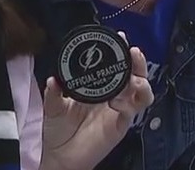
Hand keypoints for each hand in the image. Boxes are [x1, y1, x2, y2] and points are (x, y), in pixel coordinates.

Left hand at [40, 37, 153, 169]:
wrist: (59, 156)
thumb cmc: (58, 129)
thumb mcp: (53, 107)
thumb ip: (53, 93)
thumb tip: (53, 80)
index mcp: (98, 85)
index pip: (114, 64)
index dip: (120, 50)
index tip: (120, 37)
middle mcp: (112, 94)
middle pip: (135, 73)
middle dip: (137, 61)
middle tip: (132, 52)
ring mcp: (119, 109)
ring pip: (142, 91)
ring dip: (140, 80)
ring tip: (132, 78)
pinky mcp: (121, 125)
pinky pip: (133, 111)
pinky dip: (130, 102)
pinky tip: (117, 101)